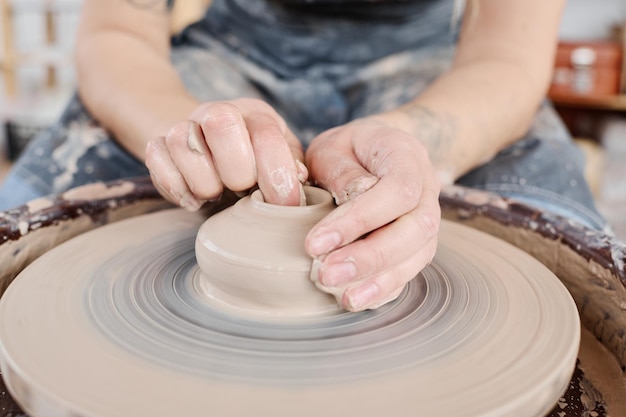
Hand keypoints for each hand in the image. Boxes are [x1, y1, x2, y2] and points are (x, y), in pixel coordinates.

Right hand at [145, 98, 306, 209]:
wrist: (211, 147)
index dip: (277, 175)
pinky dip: (174, 186)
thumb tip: (298, 177)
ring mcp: (185, 126)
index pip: (266, 134)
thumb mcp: (280, 159)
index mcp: (255, 115)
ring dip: (204, 181)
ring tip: (216, 195)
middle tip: (243, 192)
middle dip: (236, 170)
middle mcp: (218, 112)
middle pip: (220, 121)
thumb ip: (292, 166)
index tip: (284, 205)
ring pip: (182, 140)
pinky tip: (194, 200)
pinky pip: (154, 156)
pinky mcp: (158, 145)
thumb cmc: (254, 160)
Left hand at [305, 118, 440, 311]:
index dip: (360, 219)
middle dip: (370, 257)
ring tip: (344, 298)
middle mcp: (427, 189)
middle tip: (326, 274)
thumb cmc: (350, 149)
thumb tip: (347, 201)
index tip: (315, 243)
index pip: (397, 189)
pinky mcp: (418, 244)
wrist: (378, 150)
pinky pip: (411, 270)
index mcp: (407, 155)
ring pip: (418, 255)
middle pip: (415, 229)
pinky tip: (358, 299)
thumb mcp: (334, 146)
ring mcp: (427, 219)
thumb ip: (339, 170)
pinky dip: (386, 288)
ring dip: (381, 280)